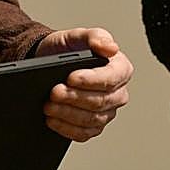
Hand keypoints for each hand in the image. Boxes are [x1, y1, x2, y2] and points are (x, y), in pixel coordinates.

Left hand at [35, 27, 132, 141]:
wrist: (51, 63)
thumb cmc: (69, 48)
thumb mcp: (78, 35)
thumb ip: (96, 36)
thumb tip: (111, 47)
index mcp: (120, 68)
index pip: (111, 78)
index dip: (91, 80)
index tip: (71, 77)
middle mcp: (118, 92)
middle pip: (100, 101)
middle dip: (74, 98)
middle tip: (53, 92)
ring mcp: (107, 111)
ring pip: (92, 119)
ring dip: (68, 114)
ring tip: (48, 106)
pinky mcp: (94, 126)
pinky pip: (84, 133)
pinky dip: (66, 129)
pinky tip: (52, 120)